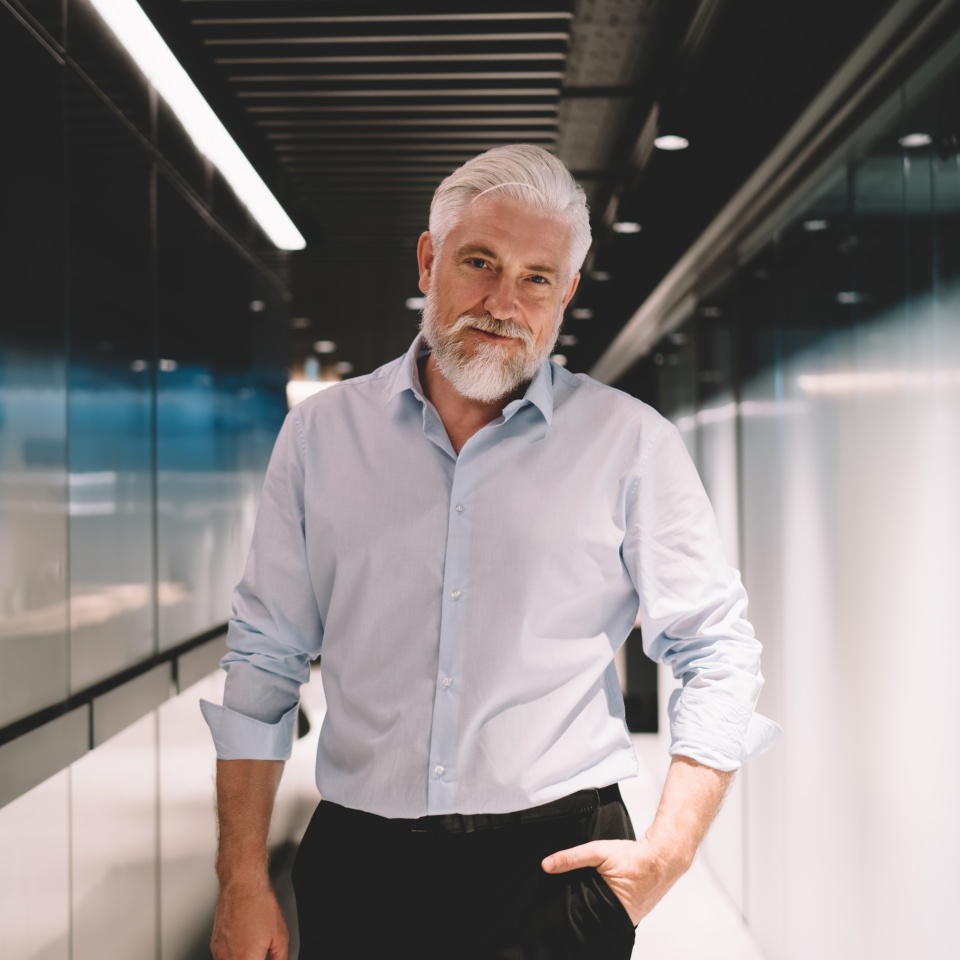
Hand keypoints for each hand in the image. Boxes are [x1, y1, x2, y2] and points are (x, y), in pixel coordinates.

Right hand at [210, 879, 288, 959]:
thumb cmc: (260, 905)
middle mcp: (229, 959)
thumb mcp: (281, 936)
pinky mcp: (214, 945)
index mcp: (247, 959)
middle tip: (261, 951)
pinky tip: (244, 942)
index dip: (263, 958)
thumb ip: (280, 958)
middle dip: (255, 958)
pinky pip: (224, 958)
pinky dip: (234, 955)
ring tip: (254, 945)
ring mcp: (219, 953)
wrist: (242, 885)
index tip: (267, 956)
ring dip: (244, 957)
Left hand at [541, 836, 688, 925]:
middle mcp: (622, 919)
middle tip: (574, 893)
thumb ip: (572, 858)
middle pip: (594, 916)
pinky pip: (617, 910)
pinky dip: (609, 901)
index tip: (559, 902)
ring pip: (606, 914)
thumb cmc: (634, 856)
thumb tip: (547, 865)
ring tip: (590, 891)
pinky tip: (605, 891)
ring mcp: (632, 917)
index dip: (571, 909)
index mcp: (611, 910)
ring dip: (597, 904)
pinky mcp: (637, 910)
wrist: (664, 855)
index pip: (583, 916)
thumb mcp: (598, 852)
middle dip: (583, 906)